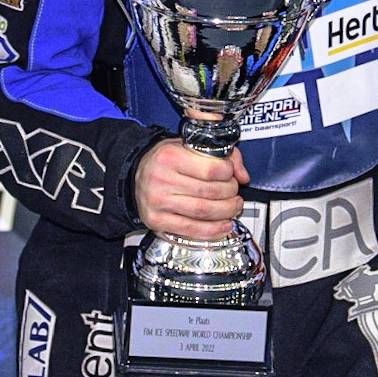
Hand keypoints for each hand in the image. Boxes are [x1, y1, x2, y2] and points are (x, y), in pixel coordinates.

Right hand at [132, 138, 249, 240]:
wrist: (136, 174)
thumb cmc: (165, 160)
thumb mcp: (189, 146)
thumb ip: (221, 154)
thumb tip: (242, 175)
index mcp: (170, 156)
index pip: (211, 169)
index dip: (229, 173)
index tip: (231, 174)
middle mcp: (161, 179)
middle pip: (210, 192)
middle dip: (231, 194)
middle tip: (235, 193)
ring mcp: (158, 202)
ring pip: (204, 212)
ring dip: (226, 212)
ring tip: (233, 207)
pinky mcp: (156, 220)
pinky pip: (191, 229)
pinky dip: (212, 230)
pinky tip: (223, 225)